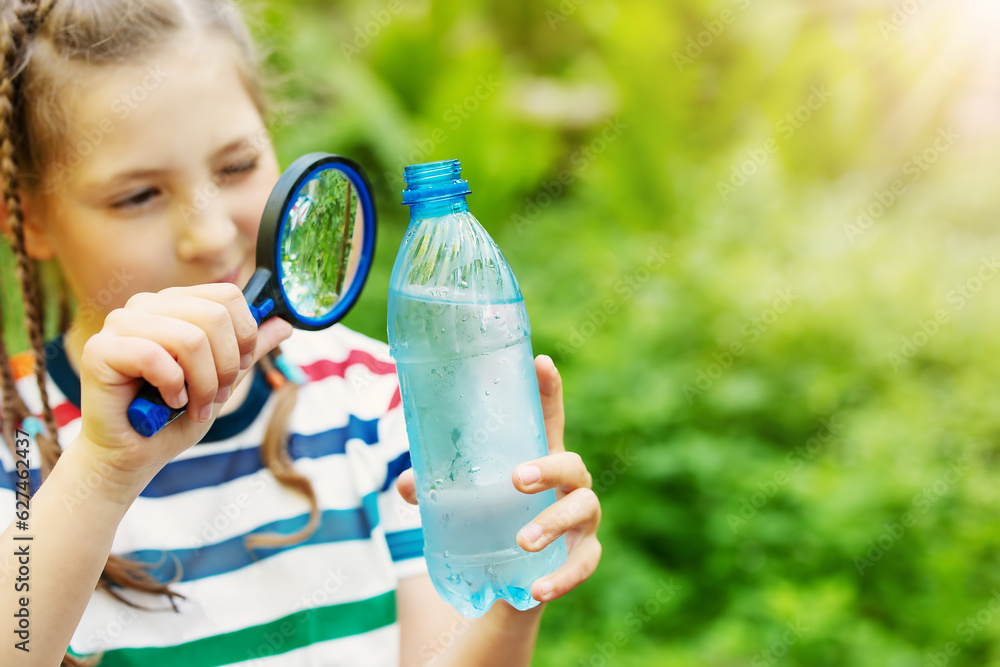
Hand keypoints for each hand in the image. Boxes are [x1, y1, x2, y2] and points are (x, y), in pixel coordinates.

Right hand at [76, 283, 291, 493]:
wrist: (134, 455)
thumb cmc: (173, 416)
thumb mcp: (223, 379)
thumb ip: (249, 350)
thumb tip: (284, 323)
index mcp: (175, 304)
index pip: (228, 296)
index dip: (245, 336)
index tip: (236, 369)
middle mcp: (146, 305)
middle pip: (214, 316)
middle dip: (226, 366)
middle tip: (215, 396)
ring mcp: (120, 323)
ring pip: (190, 338)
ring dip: (203, 384)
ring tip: (194, 405)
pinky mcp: (101, 350)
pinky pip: (155, 357)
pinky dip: (173, 388)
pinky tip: (168, 402)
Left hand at [396, 354, 601, 603]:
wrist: (510, 580)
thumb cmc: (491, 521)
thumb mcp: (463, 502)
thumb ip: (436, 489)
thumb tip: (406, 482)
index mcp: (540, 457)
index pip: (549, 417)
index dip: (548, 389)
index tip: (541, 363)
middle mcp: (569, 484)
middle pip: (571, 463)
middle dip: (548, 467)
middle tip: (517, 478)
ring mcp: (583, 520)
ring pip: (582, 510)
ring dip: (553, 524)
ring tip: (522, 540)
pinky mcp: (584, 555)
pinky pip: (584, 564)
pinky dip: (563, 577)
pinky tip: (540, 589)